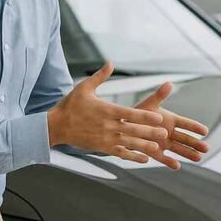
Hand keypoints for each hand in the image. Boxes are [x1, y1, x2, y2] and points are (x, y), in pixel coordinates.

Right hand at [47, 62, 168, 163]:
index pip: (130, 113)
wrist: (56, 126)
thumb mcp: (84, 88)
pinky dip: (132, 156)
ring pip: (128, 143)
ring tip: (158, 147)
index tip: (158, 118)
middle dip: (149, 132)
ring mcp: (105, 138)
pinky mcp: (102, 147)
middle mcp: (108, 126)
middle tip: (165, 134)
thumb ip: (100, 76)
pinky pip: (120, 153)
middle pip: (132, 130)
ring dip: (143, 146)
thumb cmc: (70, 105)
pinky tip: (144, 159)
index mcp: (106, 110)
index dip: (145, 117)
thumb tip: (111, 62)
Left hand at [134, 81, 210, 169]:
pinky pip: (163, 158)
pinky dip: (169, 162)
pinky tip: (177, 166)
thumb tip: (169, 83)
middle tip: (206, 148)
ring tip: (199, 158)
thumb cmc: (137, 113)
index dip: (195, 127)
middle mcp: (169, 132)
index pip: (186, 124)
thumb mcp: (149, 104)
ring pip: (179, 149)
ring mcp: (163, 143)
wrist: (123, 126)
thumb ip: (160, 95)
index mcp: (171, 120)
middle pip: (185, 139)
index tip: (205, 131)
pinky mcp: (155, 152)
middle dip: (196, 144)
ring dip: (188, 154)